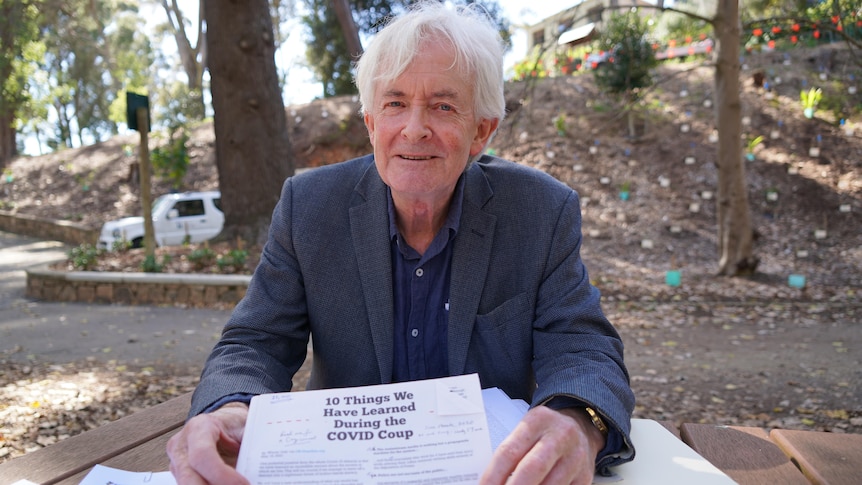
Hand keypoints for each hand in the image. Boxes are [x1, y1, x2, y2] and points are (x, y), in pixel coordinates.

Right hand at [167, 402, 250, 483]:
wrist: (224, 421)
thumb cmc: (234, 423)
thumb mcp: (246, 426)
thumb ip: (252, 444)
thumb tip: (266, 465)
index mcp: (199, 428)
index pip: (202, 455)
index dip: (222, 474)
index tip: (244, 484)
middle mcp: (182, 446)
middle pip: (190, 479)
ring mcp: (177, 463)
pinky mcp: (181, 476)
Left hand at [480, 406, 605, 484]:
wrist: (581, 428)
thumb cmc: (544, 432)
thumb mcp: (527, 430)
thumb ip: (511, 451)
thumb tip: (490, 481)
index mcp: (537, 420)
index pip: (509, 451)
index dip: (493, 475)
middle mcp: (560, 436)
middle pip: (531, 469)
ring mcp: (576, 457)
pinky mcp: (585, 476)